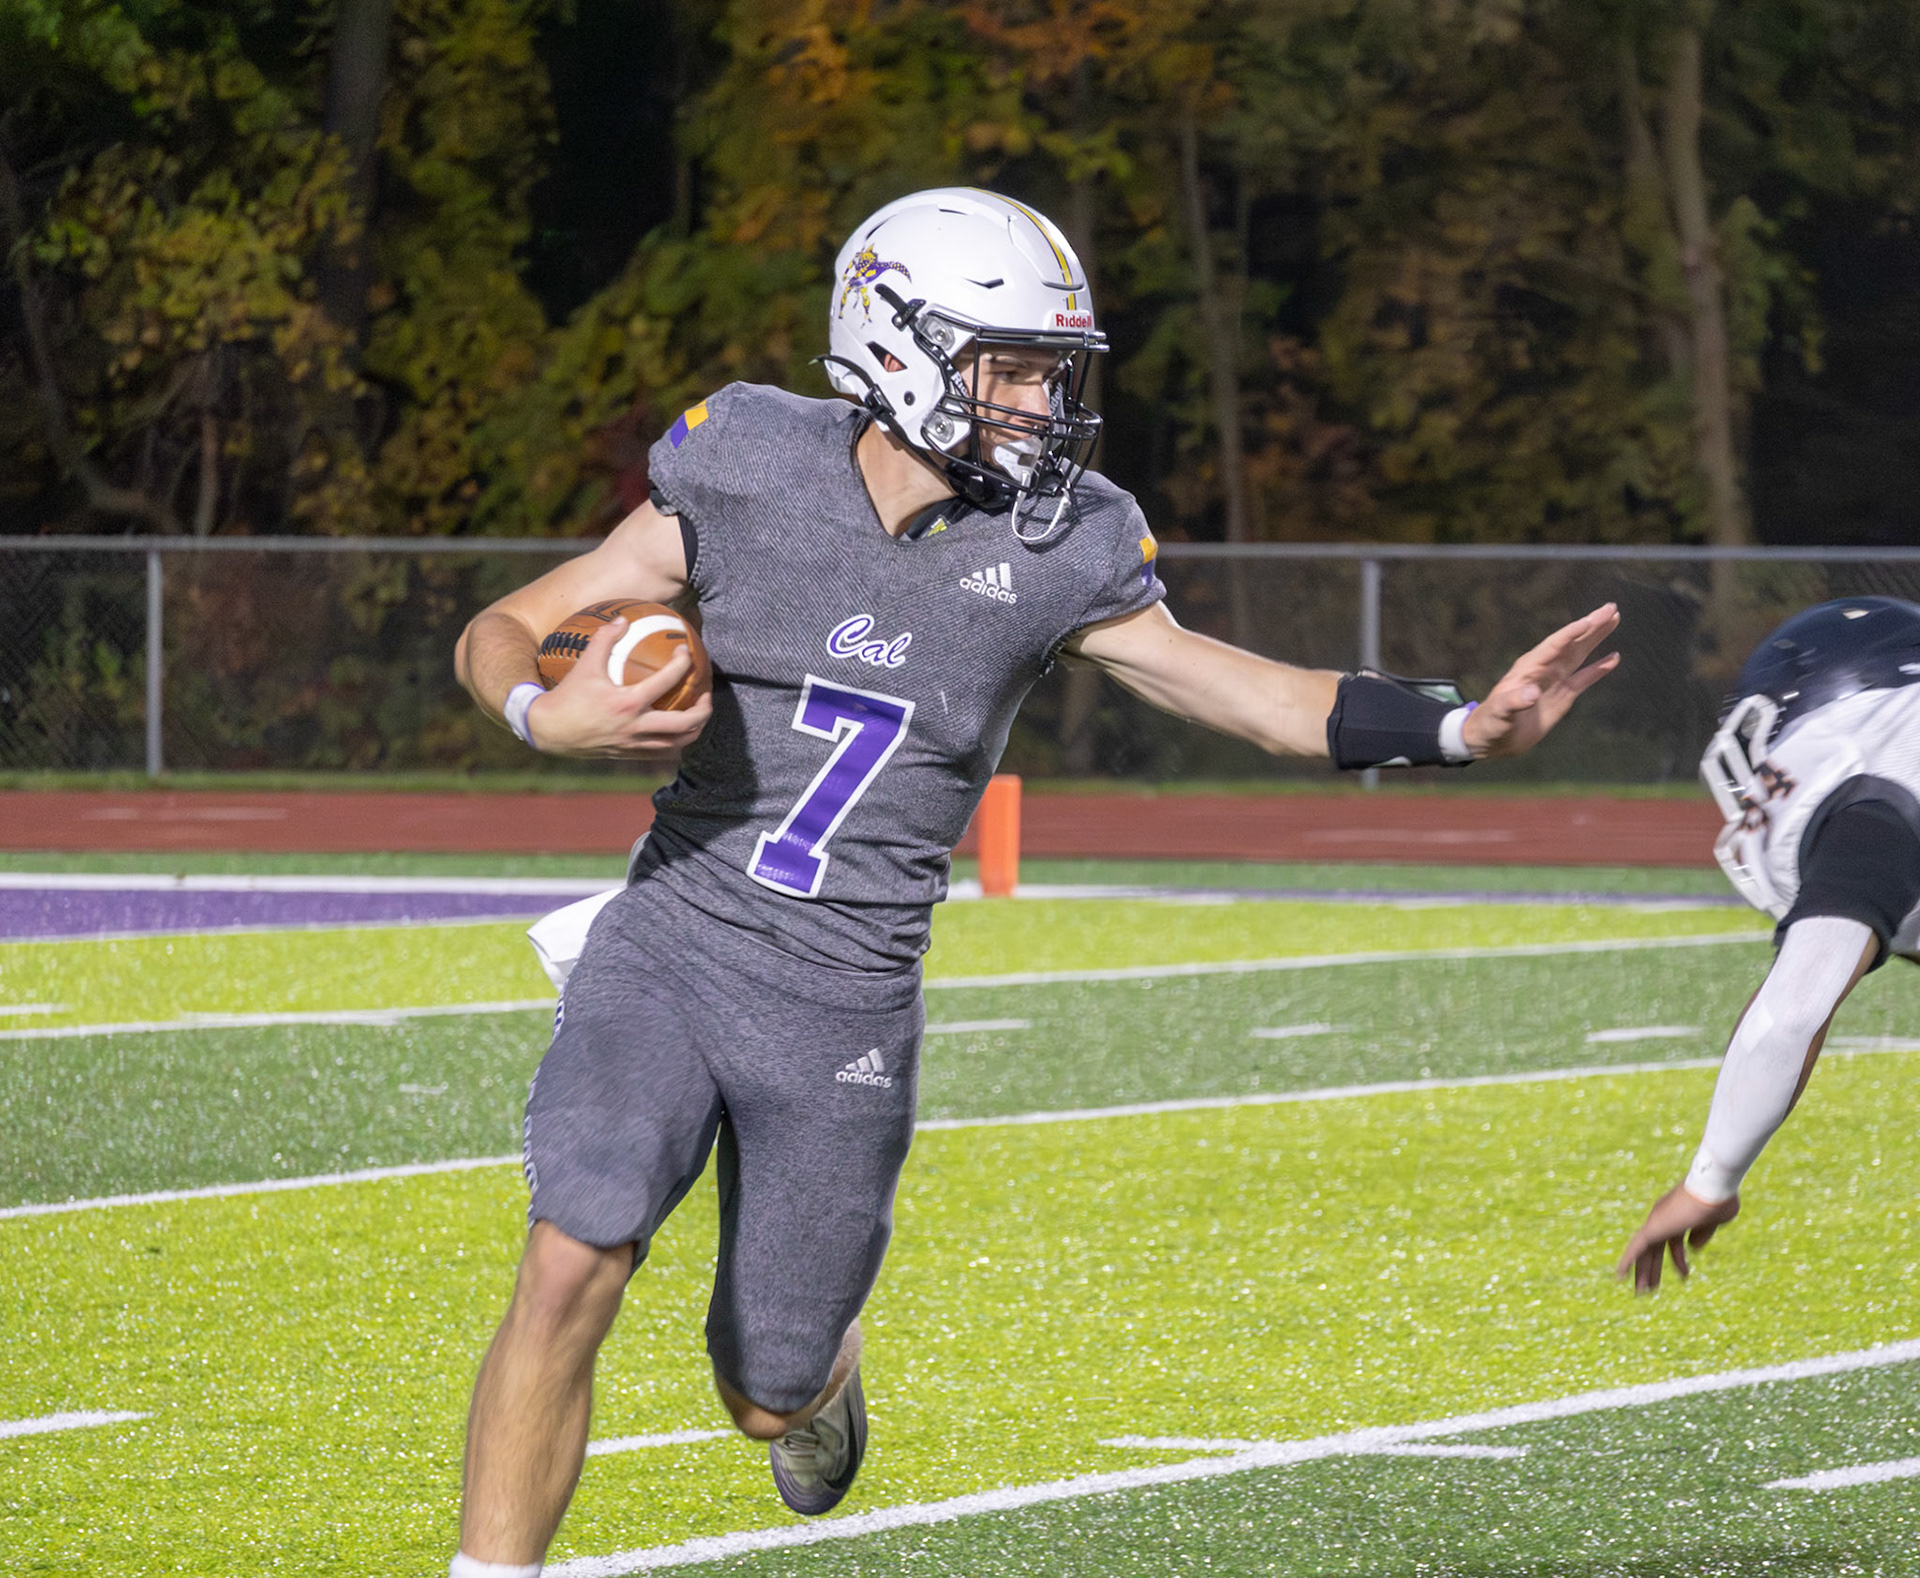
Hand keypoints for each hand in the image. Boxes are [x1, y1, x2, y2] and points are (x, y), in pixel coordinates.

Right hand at [523, 617, 711, 758]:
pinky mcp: (630, 754)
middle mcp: (636, 726)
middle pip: (685, 722)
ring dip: (695, 728)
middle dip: (704, 708)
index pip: (667, 680)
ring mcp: (635, 744)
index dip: (682, 662)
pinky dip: (677, 740)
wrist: (548, 731)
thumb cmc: (567, 695)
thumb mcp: (584, 664)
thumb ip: (604, 638)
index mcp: (628, 702)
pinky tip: (677, 728)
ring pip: (678, 742)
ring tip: (698, 713)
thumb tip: (623, 619)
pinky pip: (663, 751)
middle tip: (707, 692)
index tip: (685, 651)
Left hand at [1462, 604, 1620, 758]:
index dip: (1572, 633)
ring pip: (1580, 654)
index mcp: (1528, 668)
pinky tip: (1614, 658)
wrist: (1491, 739)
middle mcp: (1543, 669)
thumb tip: (1531, 693)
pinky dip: (1599, 668)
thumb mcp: (1499, 712)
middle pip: (1571, 642)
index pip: (1554, 645)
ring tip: (1614, 619)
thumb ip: (1514, 702)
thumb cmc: (1489, 723)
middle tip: (1612, 608)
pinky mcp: (1562, 696)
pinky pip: (1584, 678)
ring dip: (1597, 638)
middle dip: (1591, 625)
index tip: (1591, 620)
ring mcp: (1554, 681)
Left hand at [1615, 1183, 1740, 1293]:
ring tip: (1640, 1292)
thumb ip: (1703, 1234)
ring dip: (1643, 1271)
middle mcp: (1664, 1217)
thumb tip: (1692, 1248)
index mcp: (1679, 1215)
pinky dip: (1628, 1261)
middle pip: (1654, 1248)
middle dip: (1652, 1267)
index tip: (1684, 1275)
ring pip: (1645, 1251)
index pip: (1673, 1241)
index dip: (1678, 1260)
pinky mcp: (1653, 1227)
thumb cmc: (1718, 1201)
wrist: (1712, 1189)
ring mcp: (1657, 1221)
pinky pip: (1636, 1247)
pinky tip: (1620, 1276)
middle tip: (1648, 1287)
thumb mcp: (1714, 1221)